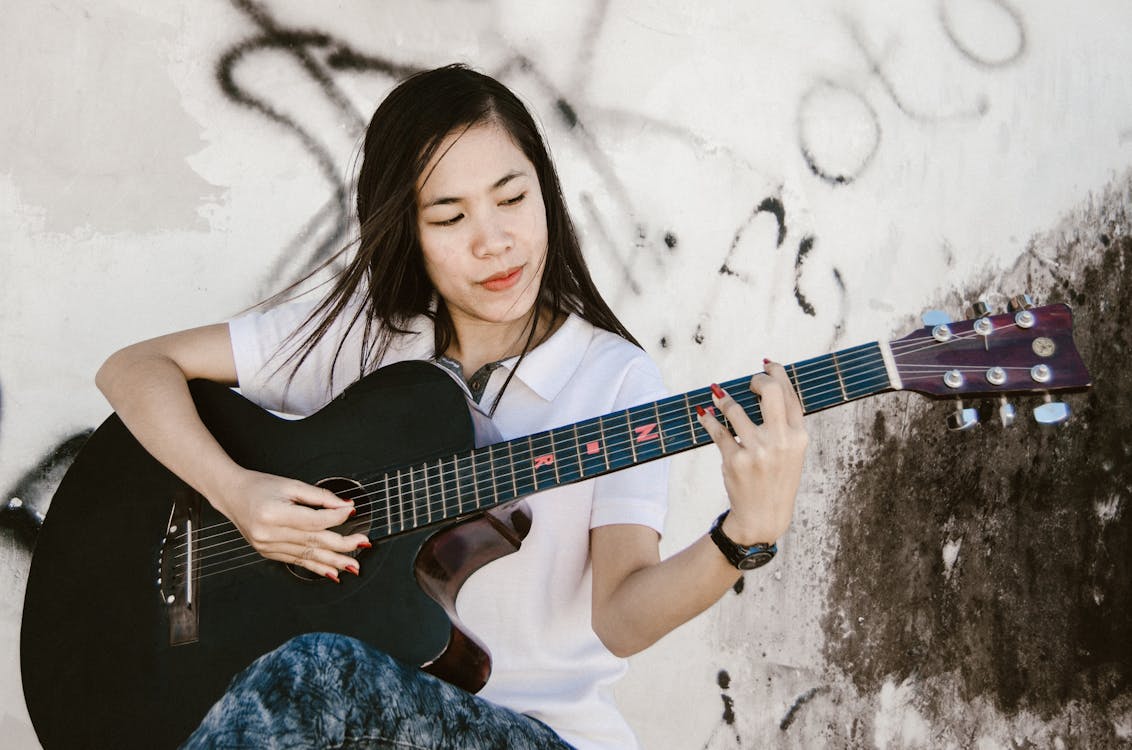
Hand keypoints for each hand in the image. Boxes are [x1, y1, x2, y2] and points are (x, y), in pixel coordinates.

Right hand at [211, 469, 369, 580]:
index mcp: (275, 514)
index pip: (315, 521)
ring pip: (308, 555)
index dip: (337, 517)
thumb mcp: (291, 484)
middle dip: (343, 545)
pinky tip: (332, 572)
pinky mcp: (269, 553)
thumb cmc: (259, 487)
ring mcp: (268, 546)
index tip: (352, 511)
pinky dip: (316, 567)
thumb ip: (320, 496)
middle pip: (314, 541)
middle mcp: (270, 533)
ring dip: (333, 562)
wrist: (232, 495)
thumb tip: (344, 505)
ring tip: (353, 565)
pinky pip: (297, 561)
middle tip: (362, 542)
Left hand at [697, 360, 808, 543]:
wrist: (764, 516)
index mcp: (799, 436)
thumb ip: (784, 424)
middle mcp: (781, 441)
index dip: (777, 373)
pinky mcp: (735, 461)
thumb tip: (768, 386)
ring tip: (718, 398)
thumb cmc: (777, 479)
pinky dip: (708, 419)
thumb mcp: (792, 452)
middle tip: (748, 384)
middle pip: (770, 391)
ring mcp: (757, 451)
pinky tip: (704, 414)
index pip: (790, 394)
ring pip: (735, 409)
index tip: (766, 365)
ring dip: (723, 399)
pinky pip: (717, 431)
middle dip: (757, 380)